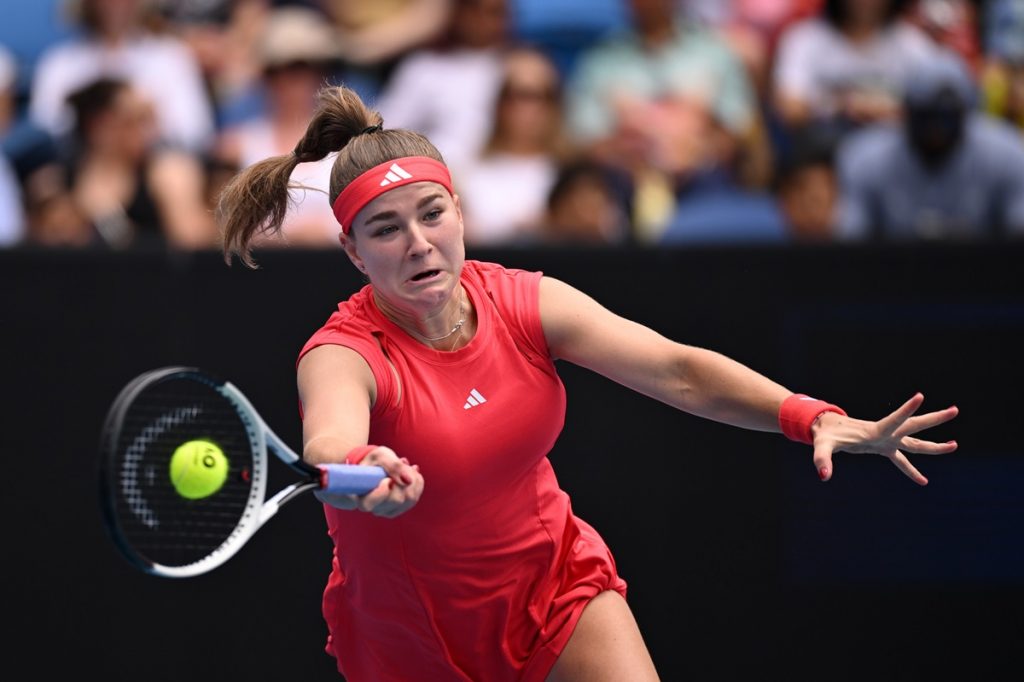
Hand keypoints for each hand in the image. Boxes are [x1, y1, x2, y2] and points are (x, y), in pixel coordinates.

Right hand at [314, 445, 423, 516]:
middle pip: (397, 499)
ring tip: (404, 467)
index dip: (382, 491)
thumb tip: (408, 480)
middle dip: (403, 479)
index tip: (387, 479)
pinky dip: (416, 482)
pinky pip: (415, 497)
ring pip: (410, 499)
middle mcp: (375, 508)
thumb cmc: (374, 460)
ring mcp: (389, 510)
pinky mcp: (401, 508)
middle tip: (400, 464)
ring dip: (412, 479)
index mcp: (361, 498)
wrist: (376, 465)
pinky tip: (411, 473)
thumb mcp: (381, 455)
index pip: (370, 504)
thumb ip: (393, 466)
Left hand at [811, 393, 958, 485]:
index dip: (906, 409)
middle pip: (914, 426)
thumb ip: (822, 460)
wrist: (826, 428)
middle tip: (955, 410)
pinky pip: (902, 460)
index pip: (894, 420)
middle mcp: (885, 434)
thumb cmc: (824, 435)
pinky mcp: (883, 448)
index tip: (921, 395)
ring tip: (955, 444)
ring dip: (934, 445)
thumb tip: (824, 476)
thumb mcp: (822, 447)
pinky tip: (923, 482)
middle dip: (934, 419)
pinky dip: (911, 471)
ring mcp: (886, 441)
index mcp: (874, 431)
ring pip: (915, 442)